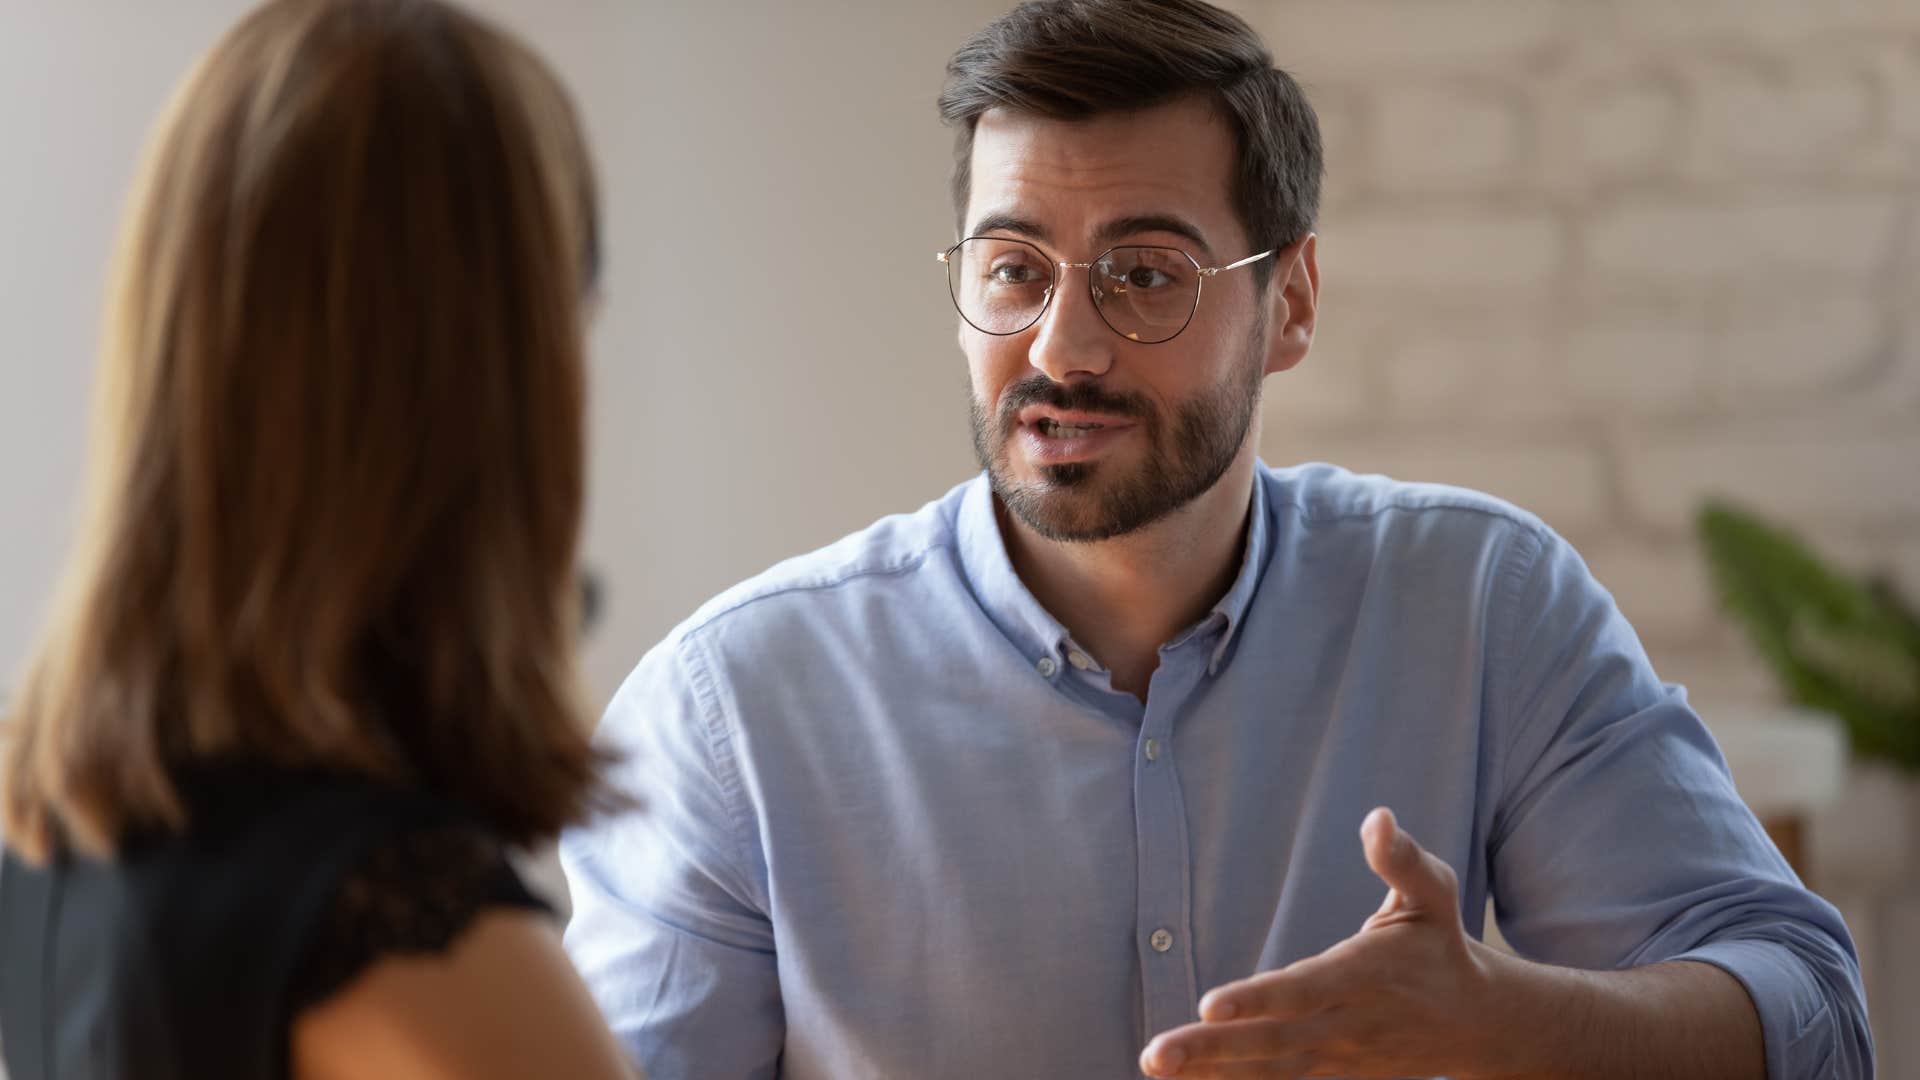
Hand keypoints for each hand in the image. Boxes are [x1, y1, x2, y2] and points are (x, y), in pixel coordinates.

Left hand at [1140, 807, 1509, 1078]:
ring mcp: (1339, 1059)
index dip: (1257, 1000)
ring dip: (1211, 1074)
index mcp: (1363, 975)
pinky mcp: (1333, 1076)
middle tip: (1155, 1055)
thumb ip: (1402, 860)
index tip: (1209, 1006)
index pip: (1303, 990)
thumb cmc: (1440, 946)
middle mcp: (1347, 1023)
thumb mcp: (1434, 894)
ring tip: (1156, 1068)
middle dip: (1212, 1050)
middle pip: (1273, 1041)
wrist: (1479, 1024)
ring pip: (1270, 1072)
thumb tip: (1377, 818)